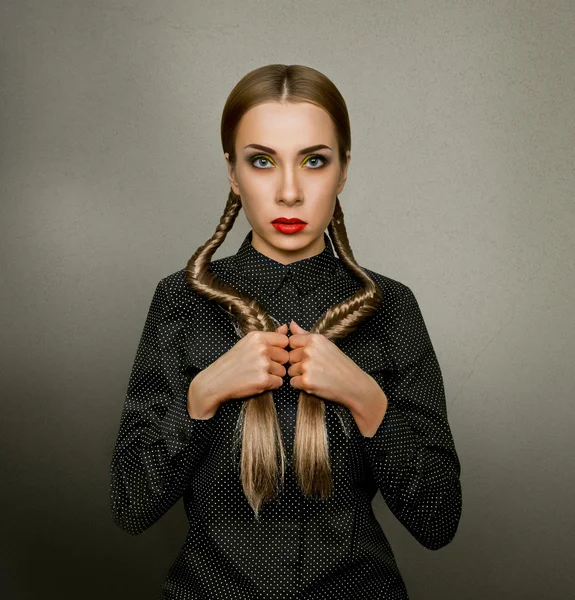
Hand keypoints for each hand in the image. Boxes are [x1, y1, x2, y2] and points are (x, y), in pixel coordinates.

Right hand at [188, 323, 289, 418]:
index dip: (279, 349)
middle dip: (278, 363)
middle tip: (261, 367)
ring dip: (274, 375)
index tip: (269, 355)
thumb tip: (285, 327)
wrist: (216, 381)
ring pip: (283, 371)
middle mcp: (262, 349)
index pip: (284, 341)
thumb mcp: (248, 343)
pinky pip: (278, 383)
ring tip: (257, 374)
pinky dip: (271, 385)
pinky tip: (257, 382)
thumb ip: (269, 336)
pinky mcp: (263, 380)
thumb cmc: (232, 363)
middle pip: (286, 357)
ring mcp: (263, 365)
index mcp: (258, 337)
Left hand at [286, 320, 387, 435]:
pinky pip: (293, 382)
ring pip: (290, 370)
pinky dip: (301, 385)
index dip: (298, 350)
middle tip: (315, 368)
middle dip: (298, 363)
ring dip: (299, 375)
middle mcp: (309, 350)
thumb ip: (305, 335)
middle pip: (289, 356)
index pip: (291, 341)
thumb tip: (291, 324)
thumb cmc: (341, 365)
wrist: (354, 385)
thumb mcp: (326, 345)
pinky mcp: (306, 381)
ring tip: (316, 376)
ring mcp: (307, 366)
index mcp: (314, 339)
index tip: (309, 356)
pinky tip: (315, 383)